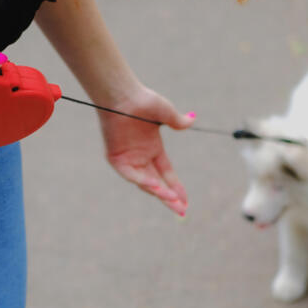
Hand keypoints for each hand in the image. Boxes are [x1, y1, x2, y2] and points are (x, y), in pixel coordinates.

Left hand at [98, 85, 194, 215]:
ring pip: (145, 182)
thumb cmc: (142, 100)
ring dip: (158, 192)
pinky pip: (130, 174)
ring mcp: (128, 159)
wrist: (122, 95)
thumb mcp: (165, 112)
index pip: (167, 174)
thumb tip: (192, 120)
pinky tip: (155, 186)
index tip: (185, 201)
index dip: (176, 188)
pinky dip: (141, 180)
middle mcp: (141, 157)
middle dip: (169, 198)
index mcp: (153, 149)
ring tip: (172, 201)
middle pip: (157, 184)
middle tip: (182, 212)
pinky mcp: (115, 158)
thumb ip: (177, 121)